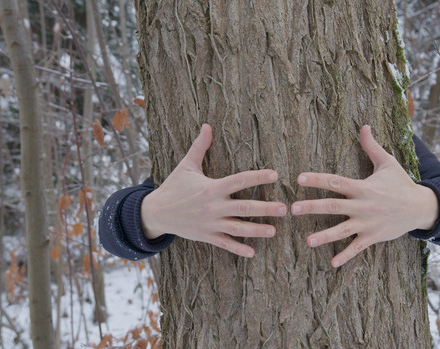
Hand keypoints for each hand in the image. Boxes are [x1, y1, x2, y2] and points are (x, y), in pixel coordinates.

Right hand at [140, 124, 286, 257]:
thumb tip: (207, 125)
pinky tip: (253, 253)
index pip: (239, 181)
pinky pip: (225, 243)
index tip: (275, 175)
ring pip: (238, 228)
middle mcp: (213, 207)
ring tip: (274, 230)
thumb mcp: (186, 166)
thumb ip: (199, 146)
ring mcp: (210, 223)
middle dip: (265, 209)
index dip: (258, 177)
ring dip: (257, 230)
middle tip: (284, 209)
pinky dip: (238, 249)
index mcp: (212, 188)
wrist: (155, 212)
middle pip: (244, 208)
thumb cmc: (173, 187)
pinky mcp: (206, 236)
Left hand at [291, 125, 438, 267]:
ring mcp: (367, 223)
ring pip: (342, 230)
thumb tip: (364, 125)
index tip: (299, 178)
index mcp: (362, 187)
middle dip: (312, 207)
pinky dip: (346, 256)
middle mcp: (363, 205)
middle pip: (333, 206)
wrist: (421, 207)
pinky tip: (332, 264)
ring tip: (308, 242)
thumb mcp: (388, 163)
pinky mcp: (373, 237)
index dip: (317, 179)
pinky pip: (357, 248)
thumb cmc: (401, 184)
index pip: (335, 181)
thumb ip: (372, 146)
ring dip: (325, 236)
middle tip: (293, 209)